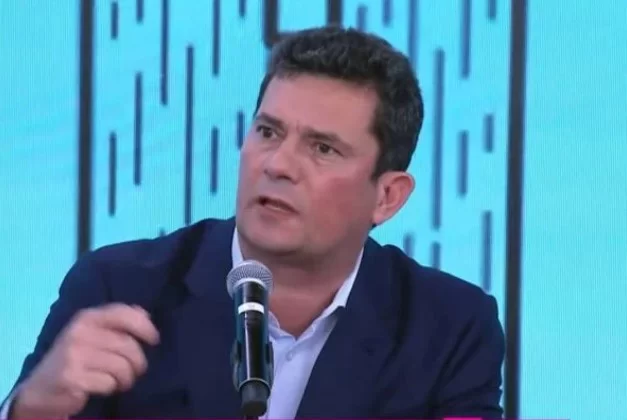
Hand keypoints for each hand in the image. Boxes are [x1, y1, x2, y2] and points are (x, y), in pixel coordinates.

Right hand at [11, 303, 159, 418]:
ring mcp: (73, 354)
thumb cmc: (76, 358)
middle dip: (138, 363)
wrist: (40, 389)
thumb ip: (117, 322)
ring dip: (126, 378)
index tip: (154, 340)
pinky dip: (111, 388)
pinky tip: (103, 387)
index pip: (125, 314)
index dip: (145, 327)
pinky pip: (108, 382)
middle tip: (134, 371)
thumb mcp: (93, 333)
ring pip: (122, 366)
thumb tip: (145, 314)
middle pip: (129, 346)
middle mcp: (80, 332)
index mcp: (87, 317)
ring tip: (120, 381)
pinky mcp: (71, 377)